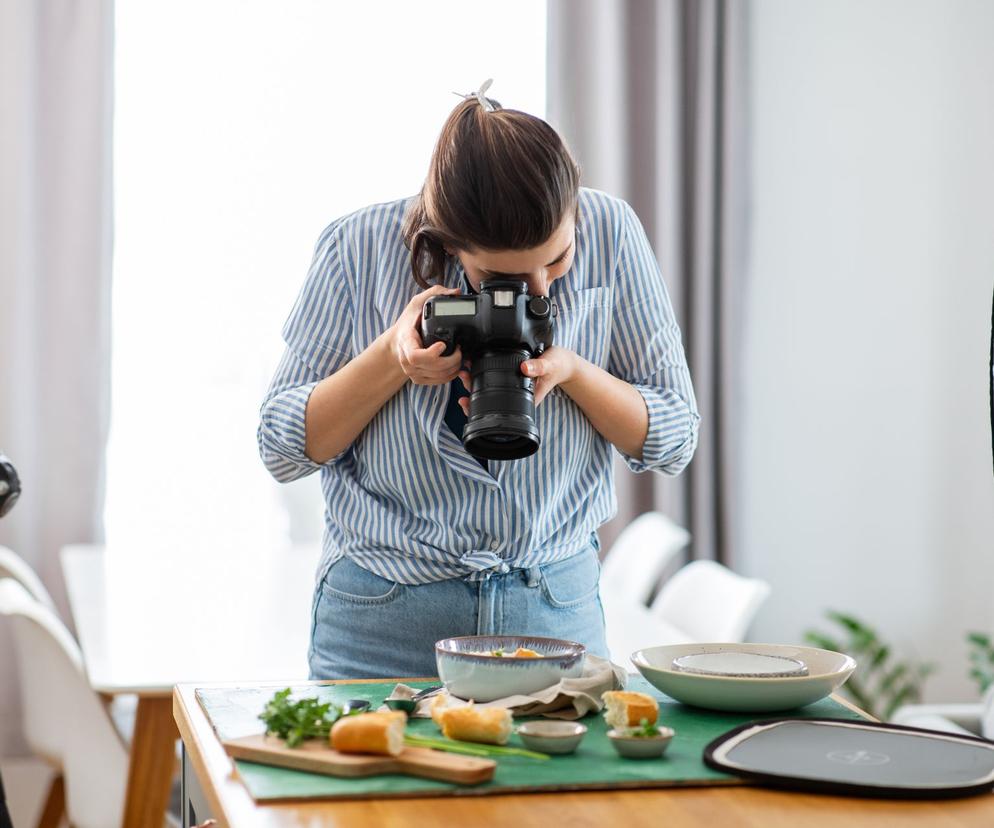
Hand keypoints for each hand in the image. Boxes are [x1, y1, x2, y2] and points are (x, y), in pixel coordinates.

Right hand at [390, 285, 463, 385]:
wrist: (397, 341)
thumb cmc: (408, 323)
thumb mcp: (418, 302)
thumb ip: (435, 293)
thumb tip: (456, 292)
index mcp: (406, 342)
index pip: (416, 356)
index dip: (432, 354)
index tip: (442, 345)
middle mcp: (407, 360)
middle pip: (432, 368)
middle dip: (451, 360)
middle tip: (459, 350)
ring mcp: (412, 372)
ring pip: (437, 377)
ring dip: (453, 368)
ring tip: (459, 357)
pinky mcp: (419, 379)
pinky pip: (437, 382)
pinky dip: (450, 376)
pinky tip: (454, 366)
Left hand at [456, 347, 578, 414]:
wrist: (564, 363)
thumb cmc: (558, 366)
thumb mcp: (550, 364)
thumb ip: (538, 367)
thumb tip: (525, 368)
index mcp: (523, 399)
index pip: (497, 409)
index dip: (478, 407)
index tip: (466, 399)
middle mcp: (515, 396)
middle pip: (488, 401)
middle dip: (471, 392)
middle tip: (462, 377)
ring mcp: (512, 388)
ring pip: (488, 391)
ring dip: (474, 383)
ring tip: (463, 372)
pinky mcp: (511, 378)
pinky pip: (493, 381)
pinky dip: (481, 375)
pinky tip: (472, 367)